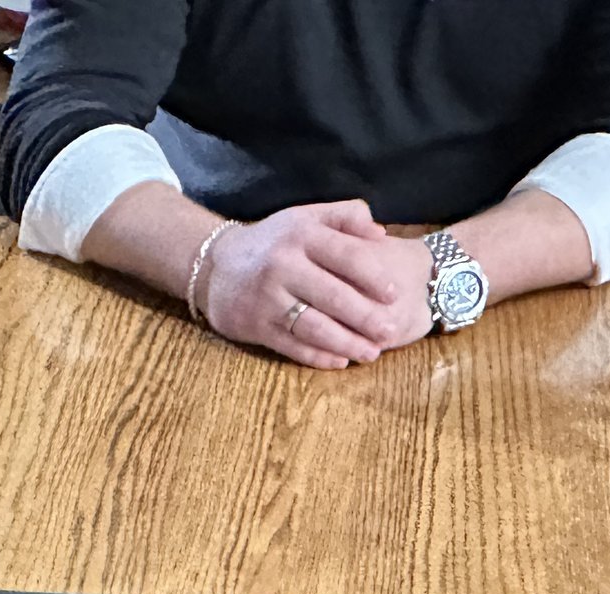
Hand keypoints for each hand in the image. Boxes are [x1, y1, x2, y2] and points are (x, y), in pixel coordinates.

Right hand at [201, 202, 422, 368]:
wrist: (215, 266)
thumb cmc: (274, 242)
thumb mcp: (305, 218)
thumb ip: (344, 216)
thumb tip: (380, 232)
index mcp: (301, 235)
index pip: (345, 256)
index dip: (373, 276)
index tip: (394, 294)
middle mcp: (283, 266)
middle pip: (332, 296)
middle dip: (365, 317)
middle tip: (390, 331)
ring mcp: (267, 299)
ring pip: (314, 326)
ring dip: (346, 343)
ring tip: (371, 353)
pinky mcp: (255, 326)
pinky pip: (292, 345)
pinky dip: (318, 356)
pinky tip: (340, 361)